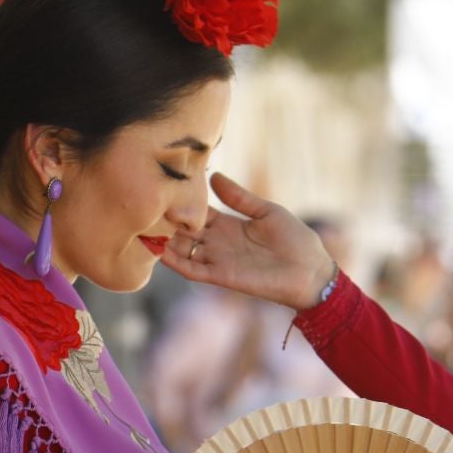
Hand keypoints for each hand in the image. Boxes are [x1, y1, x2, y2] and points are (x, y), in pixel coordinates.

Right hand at [158, 173, 337, 311]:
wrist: (310, 271)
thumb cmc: (296, 240)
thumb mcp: (267, 211)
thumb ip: (240, 198)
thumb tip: (214, 176)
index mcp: (230, 225)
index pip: (198, 213)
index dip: (181, 204)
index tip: (162, 190)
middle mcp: (219, 243)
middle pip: (184, 231)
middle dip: (166, 223)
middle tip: (142, 209)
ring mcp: (218, 260)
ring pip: (183, 251)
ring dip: (165, 243)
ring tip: (143, 229)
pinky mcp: (222, 276)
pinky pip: (193, 270)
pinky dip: (176, 263)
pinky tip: (159, 253)